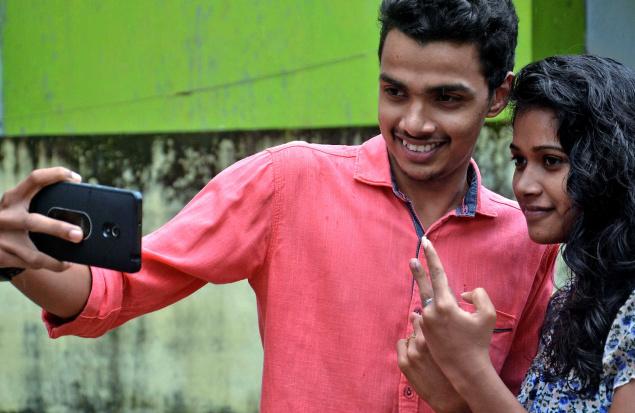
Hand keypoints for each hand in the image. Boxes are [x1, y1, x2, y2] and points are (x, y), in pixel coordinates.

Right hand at [0, 168, 83, 271]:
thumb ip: (35, 204)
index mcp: (13, 198)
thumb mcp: (15, 208)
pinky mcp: (1, 256)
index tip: (77, 178)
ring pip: (34, 254)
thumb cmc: (8, 222)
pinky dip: (50, 265)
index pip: (35, 179)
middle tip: (79, 235)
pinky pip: (31, 264)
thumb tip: (76, 214)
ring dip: (55, 260)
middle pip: (34, 222)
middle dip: (58, 229)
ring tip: (72, 261)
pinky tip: (62, 265)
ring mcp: (2, 238)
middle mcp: (6, 216)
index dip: (57, 175)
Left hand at [397, 312, 469, 412]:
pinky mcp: (404, 362)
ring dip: (417, 338)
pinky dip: (408, 346)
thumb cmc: (459, 368)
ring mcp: (411, 352)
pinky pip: (402, 343)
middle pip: (418, 321)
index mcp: (436, 334)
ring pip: (411, 334)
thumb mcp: (456, 343)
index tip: (433, 316)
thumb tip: (419, 312)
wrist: (453, 398)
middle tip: (430, 335)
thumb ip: (440, 325)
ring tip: (426, 349)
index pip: (427, 312)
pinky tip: (418, 353)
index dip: (430, 313)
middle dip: (423, 326)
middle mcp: (422, 340)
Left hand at [413, 236, 496, 379]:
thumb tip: (462, 294)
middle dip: (419, 270)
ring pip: (430, 306)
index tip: (426, 243)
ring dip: (437, 308)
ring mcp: (424, 323)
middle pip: (423, 285)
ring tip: (450, 324)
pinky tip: (444, 331)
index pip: (438, 274)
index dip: (433, 256)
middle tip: (412, 258)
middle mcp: (431, 311)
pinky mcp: (422, 333)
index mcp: (446, 304)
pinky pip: (428, 319)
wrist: (465, 370)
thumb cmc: (479, 341)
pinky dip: (435, 320)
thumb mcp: (488, 315)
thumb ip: (478, 295)